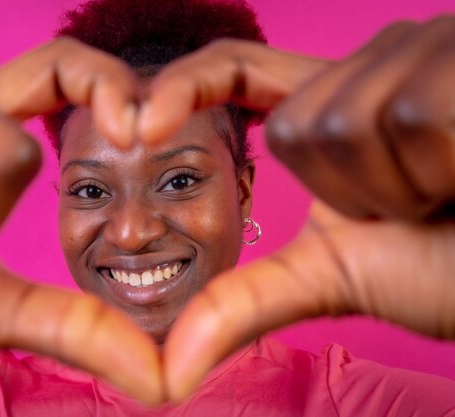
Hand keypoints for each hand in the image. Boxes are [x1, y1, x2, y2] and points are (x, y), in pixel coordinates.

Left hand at [163, 16, 454, 400]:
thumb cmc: (441, 264)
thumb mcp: (330, 276)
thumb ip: (246, 304)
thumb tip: (171, 371)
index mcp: (328, 106)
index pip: (236, 70)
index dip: (184, 88)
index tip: (139, 128)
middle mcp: (370, 64)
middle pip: (295, 124)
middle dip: (346, 189)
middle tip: (412, 204)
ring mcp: (419, 51)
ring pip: (343, 124)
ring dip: (393, 186)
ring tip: (446, 188)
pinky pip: (407, 120)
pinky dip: (436, 171)